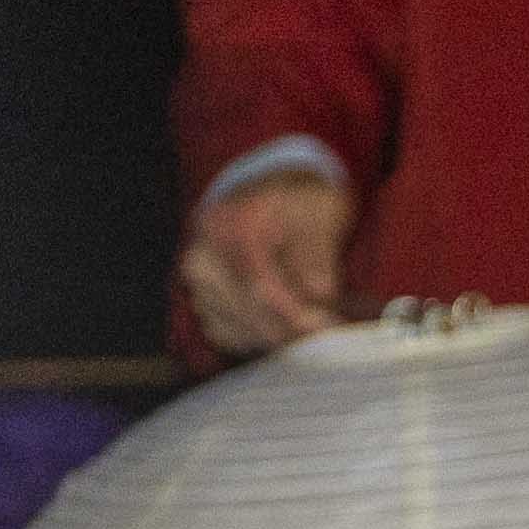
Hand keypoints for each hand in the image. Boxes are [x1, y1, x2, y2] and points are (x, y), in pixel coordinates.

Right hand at [178, 166, 352, 355]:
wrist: (267, 191)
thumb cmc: (299, 203)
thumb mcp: (321, 212)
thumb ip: (319, 253)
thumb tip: (321, 294)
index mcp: (233, 227)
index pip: (259, 285)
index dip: (296, 314)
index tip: (328, 329)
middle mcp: (204, 255)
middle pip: (246, 311)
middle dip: (292, 332)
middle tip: (331, 336)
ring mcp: (198, 280)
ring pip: (235, 329)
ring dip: (278, 338)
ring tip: (316, 329)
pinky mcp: (202, 299)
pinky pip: (228, 333)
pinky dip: (259, 338)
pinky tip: (287, 328)